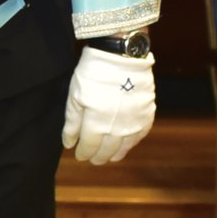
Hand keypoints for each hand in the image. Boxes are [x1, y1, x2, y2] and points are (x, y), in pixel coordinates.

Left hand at [61, 45, 155, 163]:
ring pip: (124, 147)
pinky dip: (131, 144)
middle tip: (92, 160)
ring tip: (108, 158)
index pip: (89, 146)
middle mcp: (118, 129)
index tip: (78, 156)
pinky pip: (139, 137)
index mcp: (97, 124)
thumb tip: (69, 143)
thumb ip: (72, 122)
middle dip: (98, 156)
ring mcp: (135, 124)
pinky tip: (125, 145)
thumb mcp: (75, 95)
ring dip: (115, 154)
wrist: (121, 57)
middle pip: (107, 150)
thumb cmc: (93, 74)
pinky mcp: (147, 116)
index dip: (83, 152)